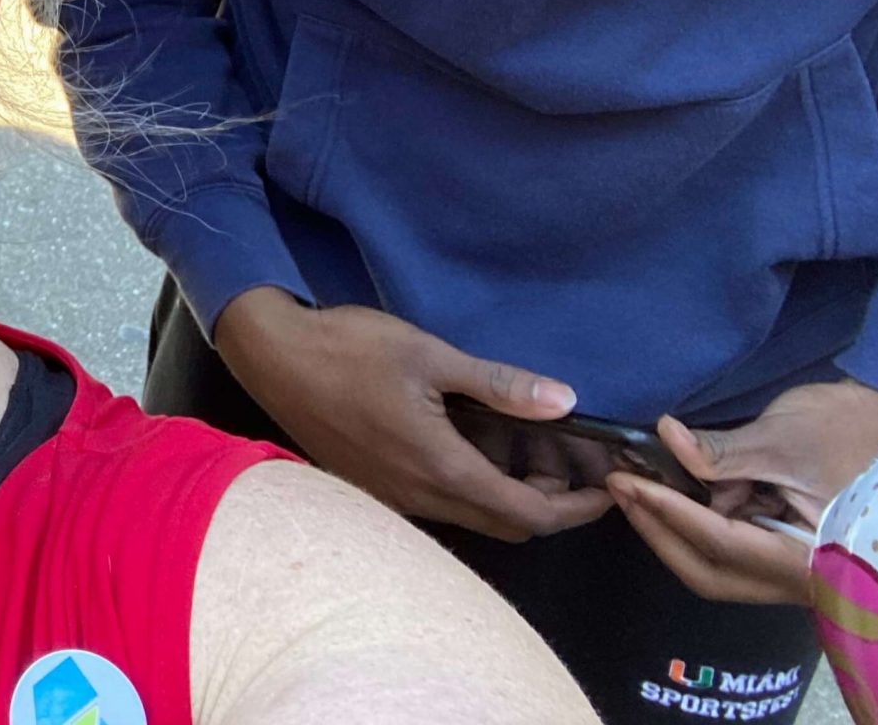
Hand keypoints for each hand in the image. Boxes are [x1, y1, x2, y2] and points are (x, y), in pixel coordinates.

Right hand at [214, 288, 612, 540]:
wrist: (272, 356)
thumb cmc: (351, 349)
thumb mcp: (429, 356)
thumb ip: (499, 384)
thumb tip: (565, 401)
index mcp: (443, 470)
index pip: (531, 515)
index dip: (577, 508)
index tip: (605, 486)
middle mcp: (422, 499)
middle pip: (506, 526)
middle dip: (549, 505)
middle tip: (569, 464)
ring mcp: (394, 498)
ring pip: (472, 517)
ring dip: (508, 497)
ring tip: (525, 451)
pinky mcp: (374, 487)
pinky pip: (440, 505)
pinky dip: (472, 489)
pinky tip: (469, 446)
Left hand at [610, 380, 877, 604]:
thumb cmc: (853, 434)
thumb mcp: (785, 439)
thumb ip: (722, 452)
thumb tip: (665, 437)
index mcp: (809, 562)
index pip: (721, 544)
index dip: (668, 512)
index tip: (624, 483)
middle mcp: (798, 578)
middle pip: (709, 571)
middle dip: (659, 530)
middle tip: (620, 487)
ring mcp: (789, 567)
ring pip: (714, 563)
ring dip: (672, 525)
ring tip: (636, 483)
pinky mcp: (781, 549)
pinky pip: (727, 547)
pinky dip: (695, 520)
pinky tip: (669, 489)